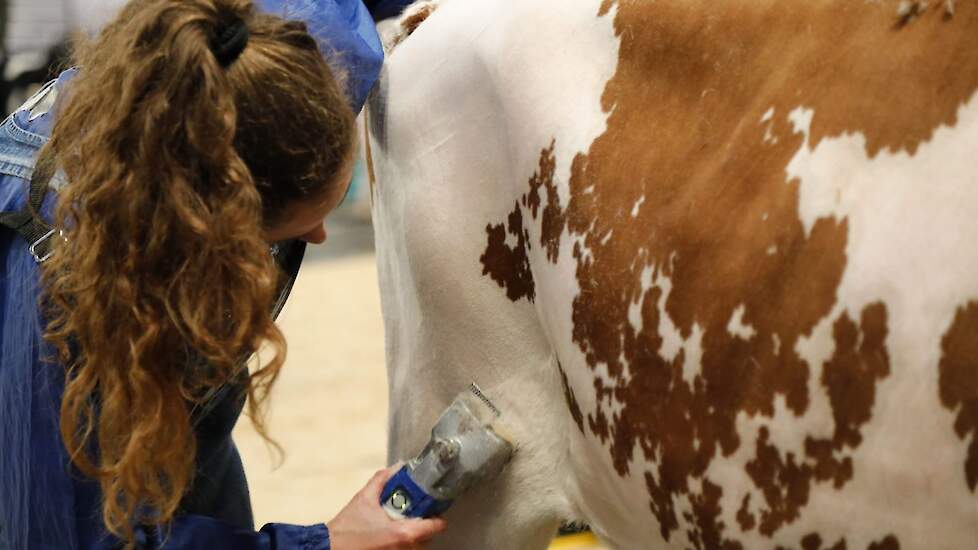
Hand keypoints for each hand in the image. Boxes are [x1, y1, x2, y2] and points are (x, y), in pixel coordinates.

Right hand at [327, 465, 447, 549]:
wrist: (330, 548)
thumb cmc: (346, 529)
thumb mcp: (364, 498)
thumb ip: (382, 480)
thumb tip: (397, 467)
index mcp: (403, 533)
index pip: (436, 526)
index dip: (436, 516)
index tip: (431, 509)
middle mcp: (405, 548)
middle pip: (428, 536)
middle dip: (422, 524)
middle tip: (411, 513)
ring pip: (417, 546)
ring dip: (412, 535)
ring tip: (398, 525)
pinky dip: (402, 544)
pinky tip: (389, 535)